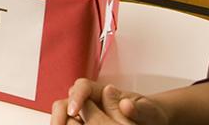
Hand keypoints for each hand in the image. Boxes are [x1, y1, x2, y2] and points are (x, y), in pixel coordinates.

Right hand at [51, 79, 169, 124]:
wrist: (148, 120)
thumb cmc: (148, 114)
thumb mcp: (150, 112)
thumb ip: (140, 109)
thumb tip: (125, 104)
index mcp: (103, 92)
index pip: (83, 87)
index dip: (76, 97)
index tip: (74, 111)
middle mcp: (90, 101)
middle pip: (66, 101)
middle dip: (59, 114)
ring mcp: (85, 113)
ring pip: (63, 114)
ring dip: (60, 122)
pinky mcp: (84, 123)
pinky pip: (69, 123)